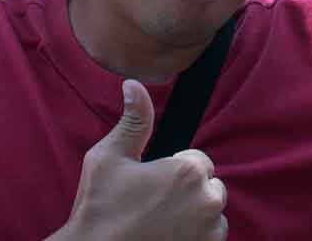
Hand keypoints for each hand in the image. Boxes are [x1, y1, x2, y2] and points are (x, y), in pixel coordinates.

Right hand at [53, 80, 226, 240]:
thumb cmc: (98, 209)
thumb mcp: (108, 157)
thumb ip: (133, 120)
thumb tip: (134, 84)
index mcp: (188, 172)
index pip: (198, 161)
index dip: (172, 171)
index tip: (149, 185)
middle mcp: (208, 200)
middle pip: (208, 185)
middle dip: (187, 191)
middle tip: (152, 205)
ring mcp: (211, 230)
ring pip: (211, 210)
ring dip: (194, 213)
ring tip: (159, 222)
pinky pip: (213, 235)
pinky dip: (197, 235)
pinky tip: (168, 236)